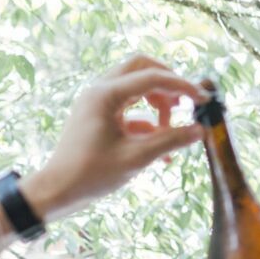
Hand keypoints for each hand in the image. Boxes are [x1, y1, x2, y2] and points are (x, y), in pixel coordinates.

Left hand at [23, 56, 204, 220]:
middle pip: (142, 68)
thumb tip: (201, 130)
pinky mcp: (98, 114)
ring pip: (136, 84)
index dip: (182, 87)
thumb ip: (170, 141)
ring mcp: (97, 101)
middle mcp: (100, 90)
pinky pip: (129, 105)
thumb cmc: (91, 174)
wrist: (56, 190)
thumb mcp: (136, 158)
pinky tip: (159, 143)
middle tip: (185, 104)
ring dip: (158, 101)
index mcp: (106, 95)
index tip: (203, 100)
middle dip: (168, 83)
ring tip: (171, 128)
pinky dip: (147, 118)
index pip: (153, 78)